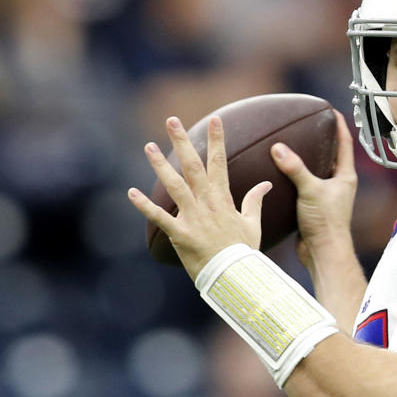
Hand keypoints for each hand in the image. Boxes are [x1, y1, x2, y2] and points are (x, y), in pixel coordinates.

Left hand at [128, 116, 271, 279]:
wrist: (235, 276)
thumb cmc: (244, 251)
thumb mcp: (253, 224)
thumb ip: (255, 201)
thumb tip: (265, 184)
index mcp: (224, 199)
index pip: (220, 163)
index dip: (217, 140)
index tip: (215, 119)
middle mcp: (207, 203)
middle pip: (193, 166)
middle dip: (183, 142)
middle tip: (172, 120)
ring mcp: (193, 218)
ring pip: (174, 186)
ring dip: (160, 165)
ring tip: (149, 146)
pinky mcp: (180, 234)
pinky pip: (160, 217)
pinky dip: (144, 205)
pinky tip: (131, 192)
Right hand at [271, 111, 357, 268]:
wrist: (323, 252)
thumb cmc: (326, 223)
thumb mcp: (310, 190)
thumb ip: (295, 168)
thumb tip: (278, 148)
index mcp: (345, 177)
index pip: (345, 143)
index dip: (339, 125)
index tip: (331, 110)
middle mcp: (338, 185)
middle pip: (331, 156)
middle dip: (322, 141)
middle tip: (309, 126)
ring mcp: (327, 197)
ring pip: (316, 172)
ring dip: (306, 160)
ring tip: (291, 146)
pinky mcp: (314, 208)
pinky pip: (304, 187)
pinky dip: (294, 179)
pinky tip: (280, 175)